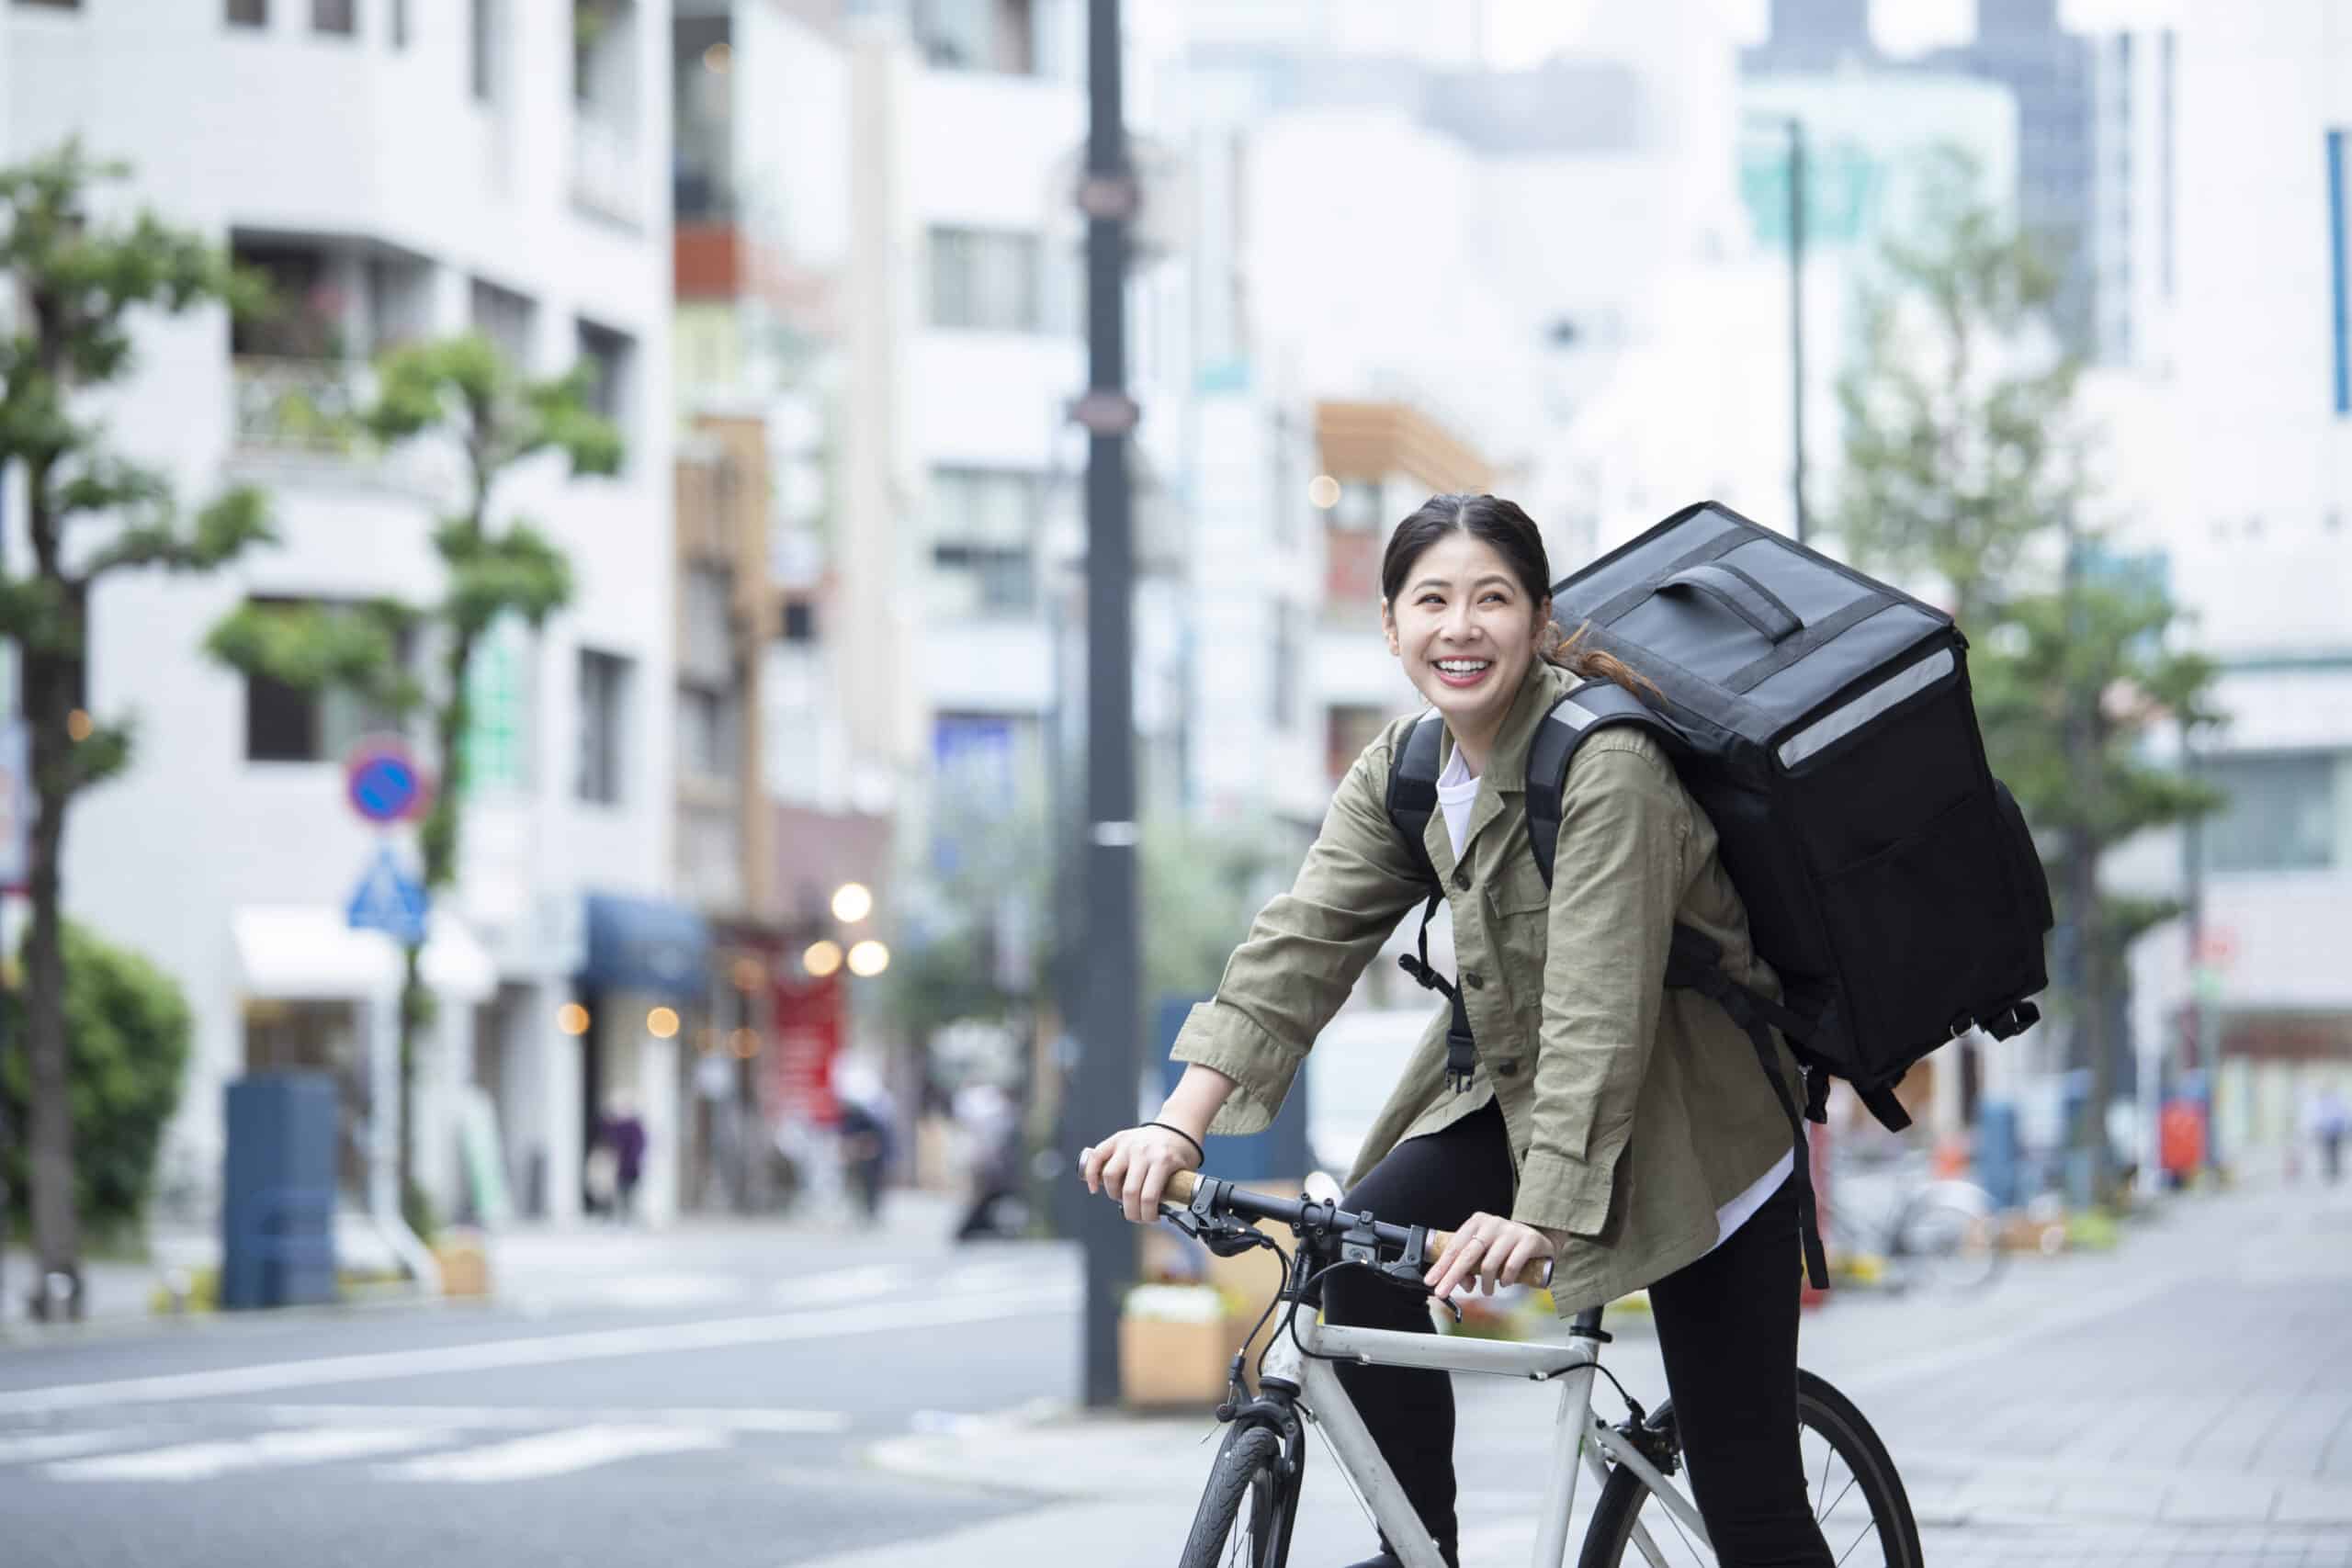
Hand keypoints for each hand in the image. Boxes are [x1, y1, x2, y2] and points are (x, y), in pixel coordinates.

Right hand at [1079, 1124, 1203, 1223]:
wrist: (1176, 1129)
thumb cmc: (1179, 1155)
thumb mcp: (1183, 1174)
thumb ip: (1171, 1194)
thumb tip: (1154, 1215)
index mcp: (1163, 1160)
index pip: (1149, 1197)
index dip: (1147, 1215)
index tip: (1150, 1219)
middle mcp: (1143, 1151)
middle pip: (1129, 1191)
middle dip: (1131, 1211)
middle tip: (1135, 1215)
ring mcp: (1128, 1144)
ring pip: (1110, 1176)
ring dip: (1114, 1194)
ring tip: (1122, 1197)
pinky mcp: (1117, 1139)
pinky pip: (1097, 1157)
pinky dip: (1091, 1174)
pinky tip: (1095, 1188)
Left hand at [1426, 1212, 1559, 1298]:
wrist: (1538, 1239)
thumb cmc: (1506, 1246)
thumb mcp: (1484, 1253)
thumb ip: (1471, 1267)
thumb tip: (1464, 1285)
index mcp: (1476, 1222)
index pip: (1454, 1246)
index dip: (1441, 1265)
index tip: (1431, 1281)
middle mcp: (1492, 1223)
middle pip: (1467, 1254)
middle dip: (1452, 1276)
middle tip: (1443, 1292)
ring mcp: (1510, 1231)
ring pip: (1489, 1264)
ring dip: (1486, 1284)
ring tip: (1488, 1290)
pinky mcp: (1528, 1240)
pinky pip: (1511, 1266)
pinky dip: (1505, 1279)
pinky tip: (1504, 1283)